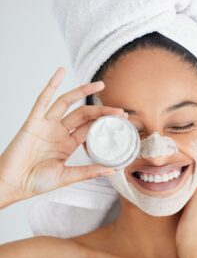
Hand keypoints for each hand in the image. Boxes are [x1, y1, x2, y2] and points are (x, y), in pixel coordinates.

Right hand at [0, 67, 126, 205]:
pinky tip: (60, 73)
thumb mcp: (67, 177)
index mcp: (67, 144)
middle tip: (119, 110)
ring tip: (100, 85)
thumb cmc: (37, 182)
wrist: (14, 184)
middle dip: (101, 111)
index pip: (89, 127)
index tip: (121, 119)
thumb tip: (112, 171)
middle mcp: (59, 132)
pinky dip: (51, 85)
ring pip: (67, 102)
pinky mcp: (33, 121)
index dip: (104, 122)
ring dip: (82, 92)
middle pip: (83, 115)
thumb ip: (88, 171)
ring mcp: (46, 125)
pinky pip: (43, 100)